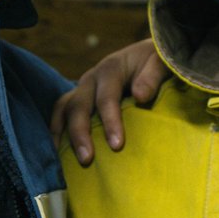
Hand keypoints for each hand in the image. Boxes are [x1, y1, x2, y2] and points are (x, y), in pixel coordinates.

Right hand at [50, 40, 168, 164]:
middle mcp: (91, 79)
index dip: (110, 121)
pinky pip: (61, 114)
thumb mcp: (161, 62)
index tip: (116, 145)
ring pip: (64, 110)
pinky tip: (60, 153)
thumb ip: (153, 76)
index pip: (106, 97)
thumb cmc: (157, 61)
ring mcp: (83, 89)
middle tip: (86, 160)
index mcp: (111, 68)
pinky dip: (57, 131)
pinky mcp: (80, 99)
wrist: (148, 55)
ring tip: (64, 162)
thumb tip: (140, 96)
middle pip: (78, 105)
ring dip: (62, 135)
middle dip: (80, 133)